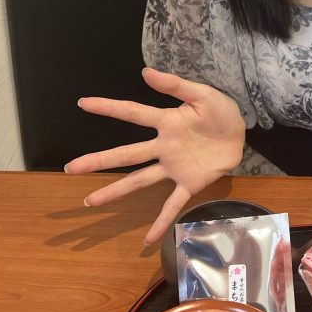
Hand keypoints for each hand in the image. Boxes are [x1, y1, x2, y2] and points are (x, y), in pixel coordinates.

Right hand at [64, 68, 244, 243]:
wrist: (241, 134)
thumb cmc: (220, 113)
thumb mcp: (202, 94)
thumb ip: (176, 85)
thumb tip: (146, 71)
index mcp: (167, 122)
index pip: (133, 113)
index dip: (108, 107)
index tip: (83, 103)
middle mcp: (164, 147)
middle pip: (126, 154)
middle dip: (98, 160)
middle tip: (71, 167)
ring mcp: (174, 167)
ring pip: (140, 180)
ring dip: (116, 191)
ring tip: (91, 200)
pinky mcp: (189, 184)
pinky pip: (173, 204)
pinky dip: (162, 222)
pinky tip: (148, 239)